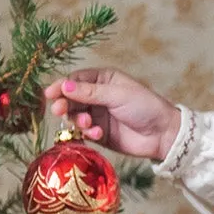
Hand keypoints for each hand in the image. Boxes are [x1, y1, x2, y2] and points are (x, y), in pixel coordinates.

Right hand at [42, 67, 182, 161]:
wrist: (163, 134)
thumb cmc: (145, 107)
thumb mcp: (117, 95)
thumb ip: (90, 92)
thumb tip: (64, 86)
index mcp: (103, 79)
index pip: (75, 80)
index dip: (61, 86)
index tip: (50, 94)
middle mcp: (97, 95)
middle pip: (71, 98)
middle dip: (64, 104)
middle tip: (59, 111)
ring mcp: (98, 115)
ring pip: (75, 116)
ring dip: (77, 120)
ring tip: (87, 124)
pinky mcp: (99, 133)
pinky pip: (84, 132)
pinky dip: (87, 133)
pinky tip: (98, 133)